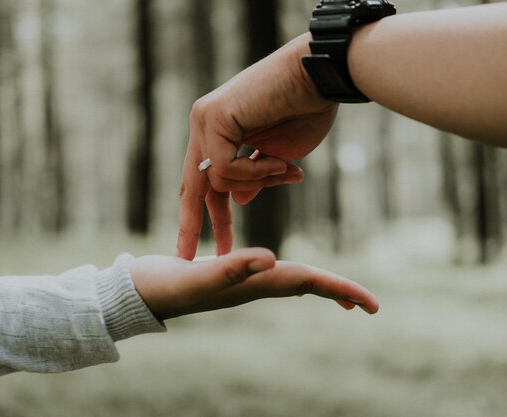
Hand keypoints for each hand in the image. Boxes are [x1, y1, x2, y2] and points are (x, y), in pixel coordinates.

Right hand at [130, 247, 378, 320]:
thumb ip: (232, 268)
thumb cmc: (164, 286)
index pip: (307, 282)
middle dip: (338, 293)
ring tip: (339, 294)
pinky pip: (267, 274)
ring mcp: (241, 282)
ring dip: (317, 285)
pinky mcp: (229, 273)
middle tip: (369, 305)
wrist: (137, 292)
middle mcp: (252, 285)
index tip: (372, 304)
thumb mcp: (198, 276)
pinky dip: (287, 273)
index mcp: (253, 284)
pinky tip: (282, 269)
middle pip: (305, 287)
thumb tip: (273, 259)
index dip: (340, 289)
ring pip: (289, 282)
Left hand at [177, 33, 337, 259]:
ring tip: (286, 169)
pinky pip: (226, 168)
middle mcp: (205, 125)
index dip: (206, 216)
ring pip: (217, 181)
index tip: (210, 246)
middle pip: (192, 186)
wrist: (320, 77)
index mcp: (218, 133)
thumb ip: (253, 178)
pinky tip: (278, 161)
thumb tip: (236, 200)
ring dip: (257, 183)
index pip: (205, 182)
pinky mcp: (213, 116)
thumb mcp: (277, 158)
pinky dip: (256, 172)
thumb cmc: (306, 111)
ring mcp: (205, 119)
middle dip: (192, 224)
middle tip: (185, 258)